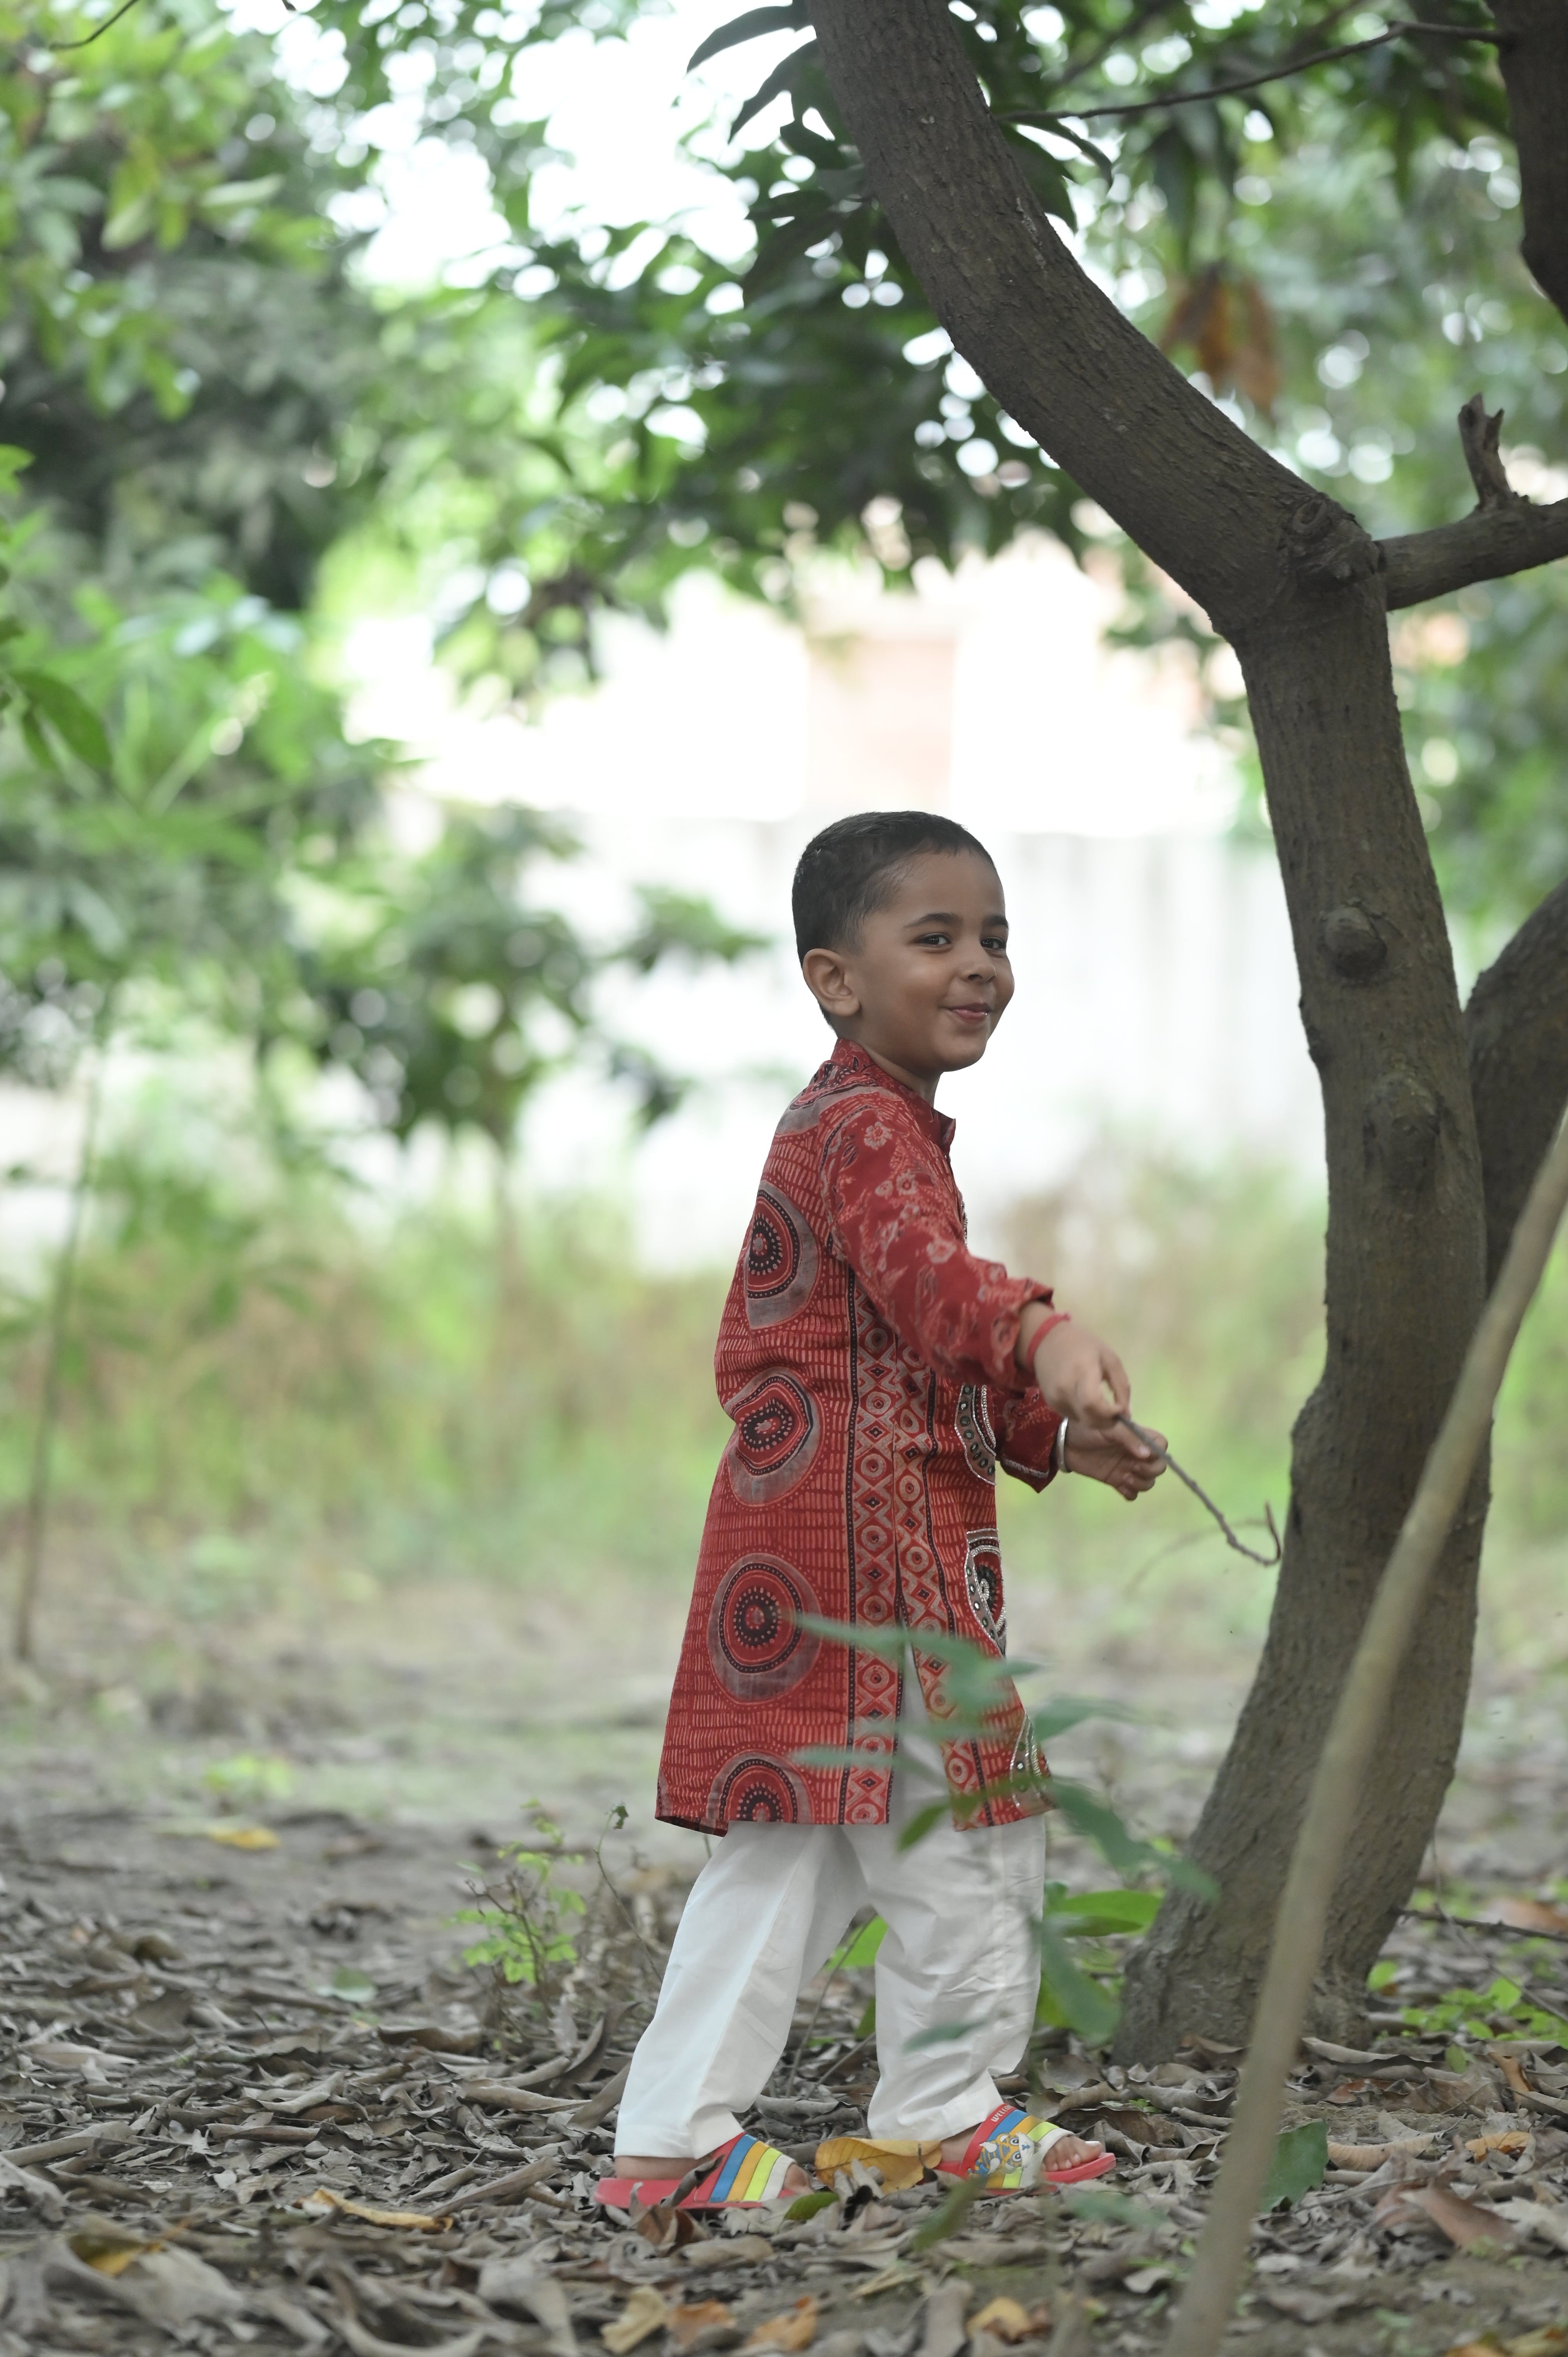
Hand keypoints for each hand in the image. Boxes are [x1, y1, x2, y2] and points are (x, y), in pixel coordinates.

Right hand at [1025, 1317, 1137, 1437]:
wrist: (1047, 1341)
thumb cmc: (1082, 1345)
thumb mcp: (1109, 1358)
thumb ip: (1121, 1386)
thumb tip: (1126, 1413)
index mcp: (1082, 1371)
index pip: (1093, 1403)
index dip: (1110, 1413)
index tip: (1121, 1409)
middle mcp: (1065, 1388)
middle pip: (1088, 1418)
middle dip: (1107, 1422)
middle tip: (1117, 1414)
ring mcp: (1055, 1398)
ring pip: (1082, 1421)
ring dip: (1097, 1420)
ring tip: (1104, 1407)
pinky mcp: (1051, 1404)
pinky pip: (1073, 1417)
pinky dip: (1085, 1416)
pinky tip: (1088, 1403)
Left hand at [1064, 1420, 1166, 1500]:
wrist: (1065, 1445)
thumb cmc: (1086, 1430)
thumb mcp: (1107, 1428)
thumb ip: (1128, 1437)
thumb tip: (1147, 1454)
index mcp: (1137, 1438)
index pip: (1161, 1445)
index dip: (1157, 1453)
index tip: (1141, 1456)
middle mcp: (1135, 1454)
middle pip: (1159, 1467)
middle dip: (1150, 1471)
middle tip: (1130, 1467)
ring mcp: (1127, 1469)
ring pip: (1148, 1482)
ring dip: (1140, 1483)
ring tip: (1123, 1477)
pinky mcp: (1116, 1481)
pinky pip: (1132, 1494)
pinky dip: (1130, 1493)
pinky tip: (1119, 1485)